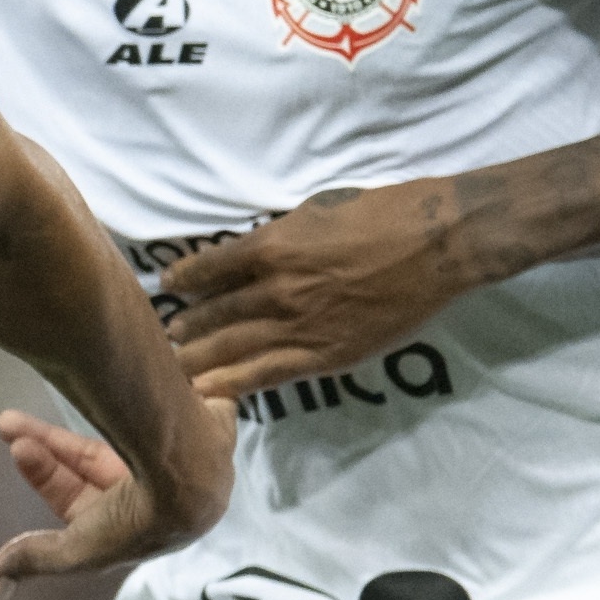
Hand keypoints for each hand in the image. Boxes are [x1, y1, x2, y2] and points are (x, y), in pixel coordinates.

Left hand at [0, 402, 236, 594]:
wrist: (193, 476)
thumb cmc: (137, 520)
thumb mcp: (79, 549)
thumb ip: (38, 558)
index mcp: (131, 521)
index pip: (77, 495)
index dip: (44, 472)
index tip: (15, 445)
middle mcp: (153, 489)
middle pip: (89, 461)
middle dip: (47, 443)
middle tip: (8, 422)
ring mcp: (176, 454)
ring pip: (117, 431)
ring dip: (79, 416)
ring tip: (46, 390)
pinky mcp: (194, 420)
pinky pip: (156, 405)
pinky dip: (130, 394)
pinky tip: (105, 376)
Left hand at [165, 181, 466, 398]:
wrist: (439, 245)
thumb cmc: (382, 214)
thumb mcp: (316, 210)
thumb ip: (278, 237)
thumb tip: (248, 255)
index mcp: (272, 246)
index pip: (209, 267)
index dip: (183, 279)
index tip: (166, 286)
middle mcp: (277, 289)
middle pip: (214, 314)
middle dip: (183, 327)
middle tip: (161, 336)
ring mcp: (299, 326)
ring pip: (232, 349)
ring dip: (198, 358)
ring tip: (174, 367)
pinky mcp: (325, 355)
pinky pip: (268, 374)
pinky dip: (234, 383)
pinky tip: (210, 389)